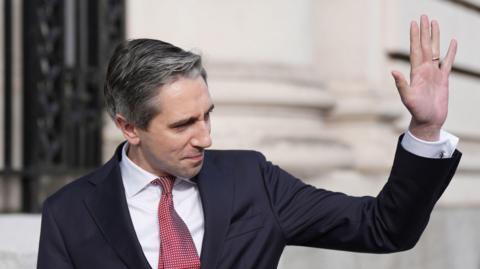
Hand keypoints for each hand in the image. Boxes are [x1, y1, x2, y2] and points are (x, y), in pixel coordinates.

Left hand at [391, 15, 456, 140]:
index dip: (414, 37)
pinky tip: (452, 42)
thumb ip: (401, 84)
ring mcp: (434, 73)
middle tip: (424, 16)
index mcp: (416, 72)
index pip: (415, 49)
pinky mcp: (443, 79)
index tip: (413, 23)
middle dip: (424, 31)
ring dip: (435, 37)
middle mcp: (424, 69)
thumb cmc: (416, 111)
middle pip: (425, 45)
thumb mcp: (407, 97)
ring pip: (436, 50)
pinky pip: (448, 62)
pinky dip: (451, 52)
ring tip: (435, 23)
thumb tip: (392, 71)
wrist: (428, 121)